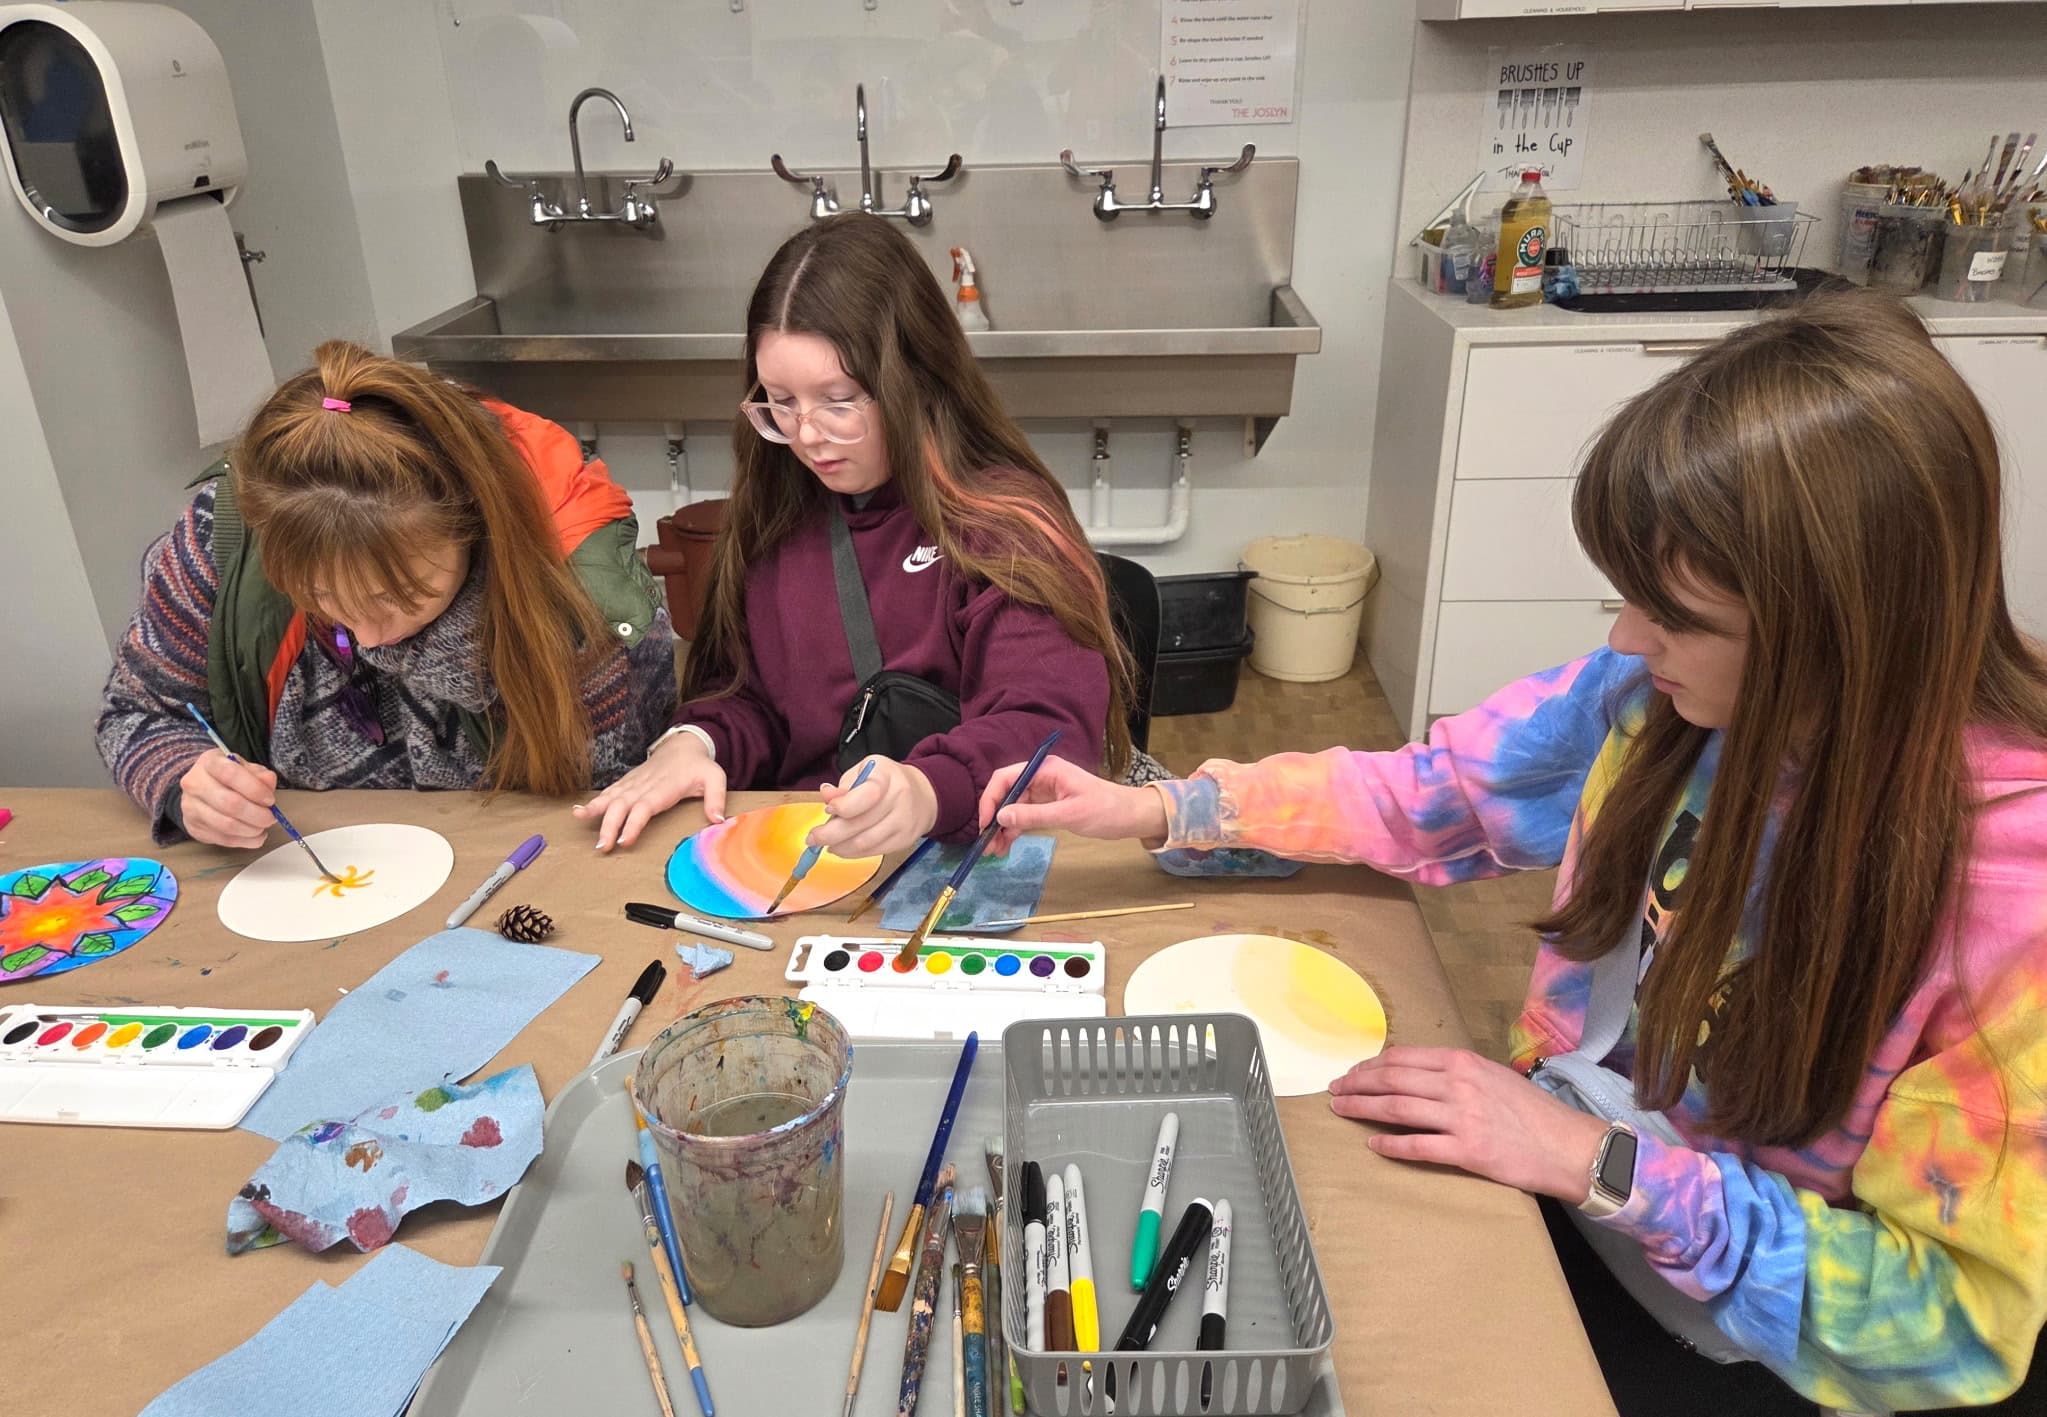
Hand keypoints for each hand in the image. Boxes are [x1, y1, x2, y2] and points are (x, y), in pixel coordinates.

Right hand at [178, 749, 278, 849]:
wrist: (201, 788)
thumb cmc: (229, 777)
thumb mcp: (246, 767)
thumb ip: (259, 774)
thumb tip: (268, 782)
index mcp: (209, 763)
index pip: (231, 774)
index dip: (255, 789)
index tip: (270, 799)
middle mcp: (194, 784)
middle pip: (230, 803)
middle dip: (257, 814)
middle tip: (271, 818)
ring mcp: (191, 807)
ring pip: (226, 825)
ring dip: (252, 830)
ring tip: (264, 827)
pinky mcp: (194, 827)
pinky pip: (223, 839)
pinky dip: (245, 841)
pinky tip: (256, 837)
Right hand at [573, 729, 727, 851]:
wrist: (684, 745)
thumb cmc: (699, 765)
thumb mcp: (715, 778)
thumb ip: (716, 798)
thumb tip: (718, 821)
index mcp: (665, 787)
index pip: (646, 806)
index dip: (634, 823)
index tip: (625, 840)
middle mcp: (645, 785)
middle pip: (623, 805)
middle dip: (610, 825)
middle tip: (602, 846)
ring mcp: (633, 783)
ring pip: (611, 797)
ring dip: (596, 811)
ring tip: (580, 821)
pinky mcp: (627, 782)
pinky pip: (608, 792)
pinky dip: (593, 802)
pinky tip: (578, 811)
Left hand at [807, 756, 936, 859]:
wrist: (924, 795)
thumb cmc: (886, 781)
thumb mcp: (864, 771)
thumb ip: (844, 785)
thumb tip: (826, 797)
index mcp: (886, 775)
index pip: (866, 795)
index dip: (843, 806)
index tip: (828, 809)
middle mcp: (899, 799)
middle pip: (860, 824)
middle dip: (830, 834)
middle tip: (812, 838)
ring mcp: (904, 822)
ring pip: (864, 843)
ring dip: (839, 846)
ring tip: (825, 844)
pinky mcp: (904, 840)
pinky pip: (873, 852)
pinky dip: (851, 853)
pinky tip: (841, 848)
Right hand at [975, 754, 1168, 854]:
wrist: (1130, 816)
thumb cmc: (1105, 810)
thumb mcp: (1069, 814)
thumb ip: (1034, 816)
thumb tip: (1000, 817)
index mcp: (1046, 769)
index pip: (1006, 777)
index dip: (991, 798)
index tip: (985, 823)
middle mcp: (1041, 776)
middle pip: (1007, 793)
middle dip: (994, 817)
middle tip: (985, 844)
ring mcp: (1044, 791)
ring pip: (1013, 807)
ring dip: (1002, 827)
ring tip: (994, 851)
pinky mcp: (1048, 805)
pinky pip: (1025, 815)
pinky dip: (1015, 829)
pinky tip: (1007, 844)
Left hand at [1328, 1047, 1609, 1203]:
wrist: (1569, 1146)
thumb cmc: (1533, 1113)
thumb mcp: (1494, 1078)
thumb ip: (1458, 1074)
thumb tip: (1420, 1076)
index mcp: (1464, 1063)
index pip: (1403, 1058)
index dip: (1371, 1065)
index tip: (1353, 1072)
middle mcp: (1459, 1084)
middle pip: (1392, 1079)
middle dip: (1357, 1084)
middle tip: (1335, 1090)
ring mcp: (1462, 1116)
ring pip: (1397, 1108)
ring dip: (1363, 1108)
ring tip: (1341, 1110)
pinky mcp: (1468, 1149)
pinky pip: (1418, 1146)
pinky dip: (1390, 1144)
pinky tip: (1373, 1144)